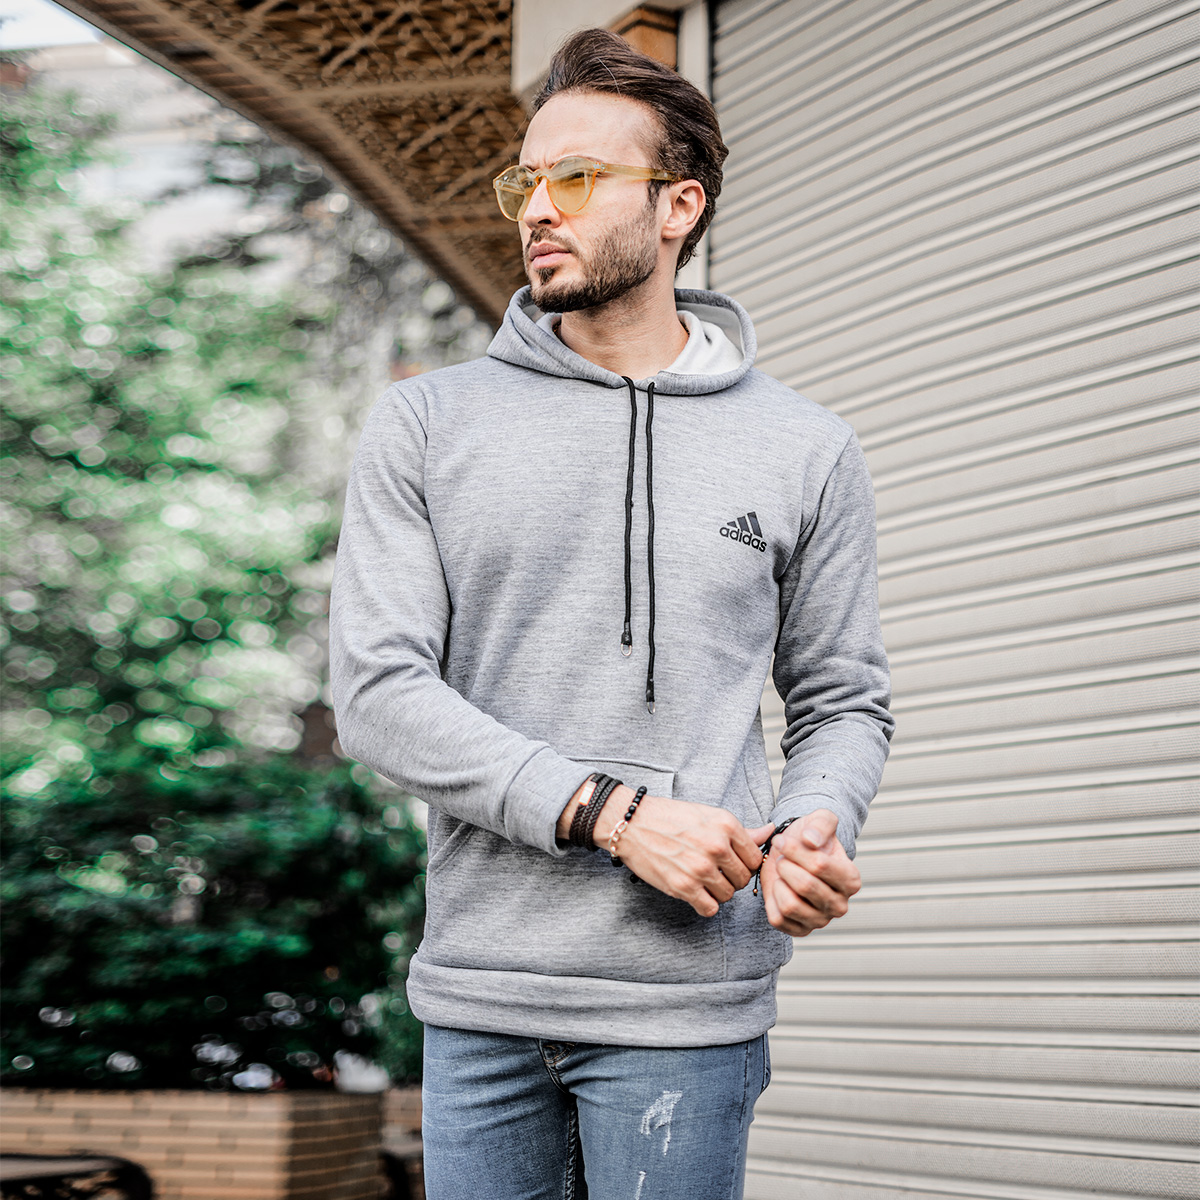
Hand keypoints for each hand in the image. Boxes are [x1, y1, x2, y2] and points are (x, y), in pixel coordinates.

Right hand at [594, 789, 773, 918]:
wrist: (633, 824)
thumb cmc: (671, 817)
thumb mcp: (710, 815)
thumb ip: (742, 831)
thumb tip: (770, 833)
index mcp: (726, 825)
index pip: (756, 858)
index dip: (745, 862)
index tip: (733, 862)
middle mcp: (716, 846)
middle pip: (744, 879)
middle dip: (733, 878)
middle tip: (717, 871)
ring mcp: (700, 868)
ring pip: (728, 895)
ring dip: (718, 891)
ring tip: (703, 879)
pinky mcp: (683, 887)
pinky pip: (710, 908)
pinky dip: (705, 904)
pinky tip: (695, 891)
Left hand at [760, 809, 859, 936]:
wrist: (793, 854)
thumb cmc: (810, 838)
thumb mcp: (820, 820)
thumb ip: (821, 824)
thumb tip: (811, 840)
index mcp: (851, 880)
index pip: (819, 865)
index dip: (794, 850)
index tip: (781, 840)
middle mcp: (840, 905)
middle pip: (805, 885)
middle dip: (785, 865)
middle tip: (781, 857)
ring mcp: (820, 921)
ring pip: (790, 905)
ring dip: (778, 883)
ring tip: (781, 873)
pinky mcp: (800, 931)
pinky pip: (778, 919)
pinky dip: (771, 900)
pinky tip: (778, 888)